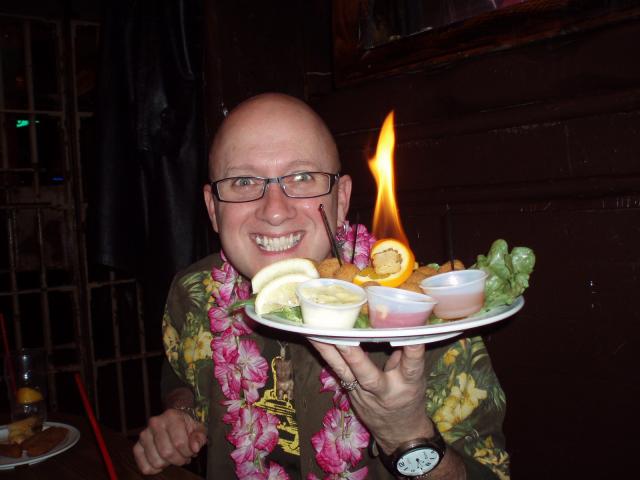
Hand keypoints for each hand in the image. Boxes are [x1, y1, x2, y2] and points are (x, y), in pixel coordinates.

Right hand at [133, 408, 207, 474]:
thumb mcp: (199, 428)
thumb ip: (199, 437)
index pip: (179, 442)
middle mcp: (155, 423)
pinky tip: (163, 462)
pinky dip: (155, 469)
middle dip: (179, 459)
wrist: (177, 421)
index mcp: (171, 416)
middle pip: (166, 453)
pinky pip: (144, 466)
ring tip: (174, 457)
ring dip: (168, 464)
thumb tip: (194, 447)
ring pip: (156, 461)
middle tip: (184, 456)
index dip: (188, 452)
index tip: (192, 451)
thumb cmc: (188, 425)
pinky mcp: (138, 446)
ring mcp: (144, 435)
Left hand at [310, 341, 433, 453]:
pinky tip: (315, 339)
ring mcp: (364, 395)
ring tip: (314, 333)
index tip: (410, 333)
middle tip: (341, 337)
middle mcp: (385, 391)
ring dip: (328, 352)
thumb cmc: (410, 398)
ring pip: (345, 373)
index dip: (412, 350)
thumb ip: (405, 357)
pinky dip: (328, 355)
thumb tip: (395, 330)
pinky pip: (339, 372)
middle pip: (369, 376)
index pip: (411, 366)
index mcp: (408, 385)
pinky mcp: (350, 395)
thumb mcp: (416, 379)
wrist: (399, 434)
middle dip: (354, 357)